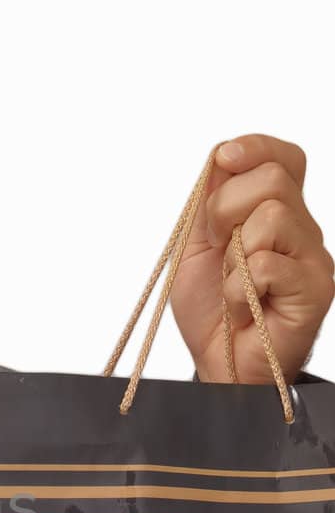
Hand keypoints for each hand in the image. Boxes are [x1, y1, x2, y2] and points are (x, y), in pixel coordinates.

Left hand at [169, 133, 333, 383]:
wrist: (219, 364)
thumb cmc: (212, 308)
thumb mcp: (196, 245)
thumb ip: (209, 201)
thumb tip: (221, 156)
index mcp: (274, 213)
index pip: (282, 158)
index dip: (255, 147)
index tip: (224, 159)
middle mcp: (300, 229)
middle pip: (273, 179)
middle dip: (226, 209)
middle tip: (218, 247)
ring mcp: (312, 258)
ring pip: (272, 217)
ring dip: (233, 255)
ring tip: (233, 284)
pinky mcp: (315, 289)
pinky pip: (267, 264)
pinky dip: (238, 287)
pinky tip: (243, 306)